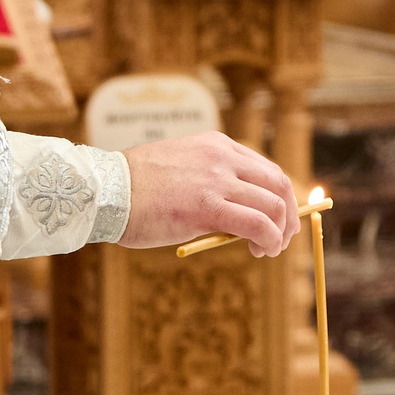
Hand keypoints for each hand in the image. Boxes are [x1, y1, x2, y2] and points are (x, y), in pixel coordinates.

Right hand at [117, 131, 297, 257]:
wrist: (106, 191)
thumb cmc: (134, 189)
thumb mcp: (179, 172)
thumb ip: (209, 184)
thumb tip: (236, 217)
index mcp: (215, 145)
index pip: (265, 167)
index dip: (278, 195)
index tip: (277, 217)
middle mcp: (222, 157)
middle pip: (278, 183)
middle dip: (288, 213)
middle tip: (282, 237)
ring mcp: (217, 180)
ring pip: (273, 204)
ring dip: (280, 231)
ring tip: (268, 249)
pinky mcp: (209, 207)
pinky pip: (258, 223)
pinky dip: (270, 239)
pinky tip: (263, 250)